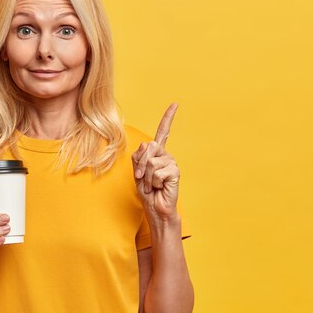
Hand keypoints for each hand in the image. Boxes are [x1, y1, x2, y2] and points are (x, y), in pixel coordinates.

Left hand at [132, 103, 180, 225]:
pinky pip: (157, 172)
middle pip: (149, 146)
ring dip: (147, 176)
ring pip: (151, 161)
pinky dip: (154, 182)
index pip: (163, 131)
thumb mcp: (137, 171)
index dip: (169, 117)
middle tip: (143, 178)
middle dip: (141, 164)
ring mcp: (172, 162)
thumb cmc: (147, 191)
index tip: (175, 104)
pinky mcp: (175, 172)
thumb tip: (147, 143)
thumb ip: (139, 156)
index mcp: (157, 152)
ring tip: (153, 184)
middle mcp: (166, 154)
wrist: (155, 208)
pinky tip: (160, 187)